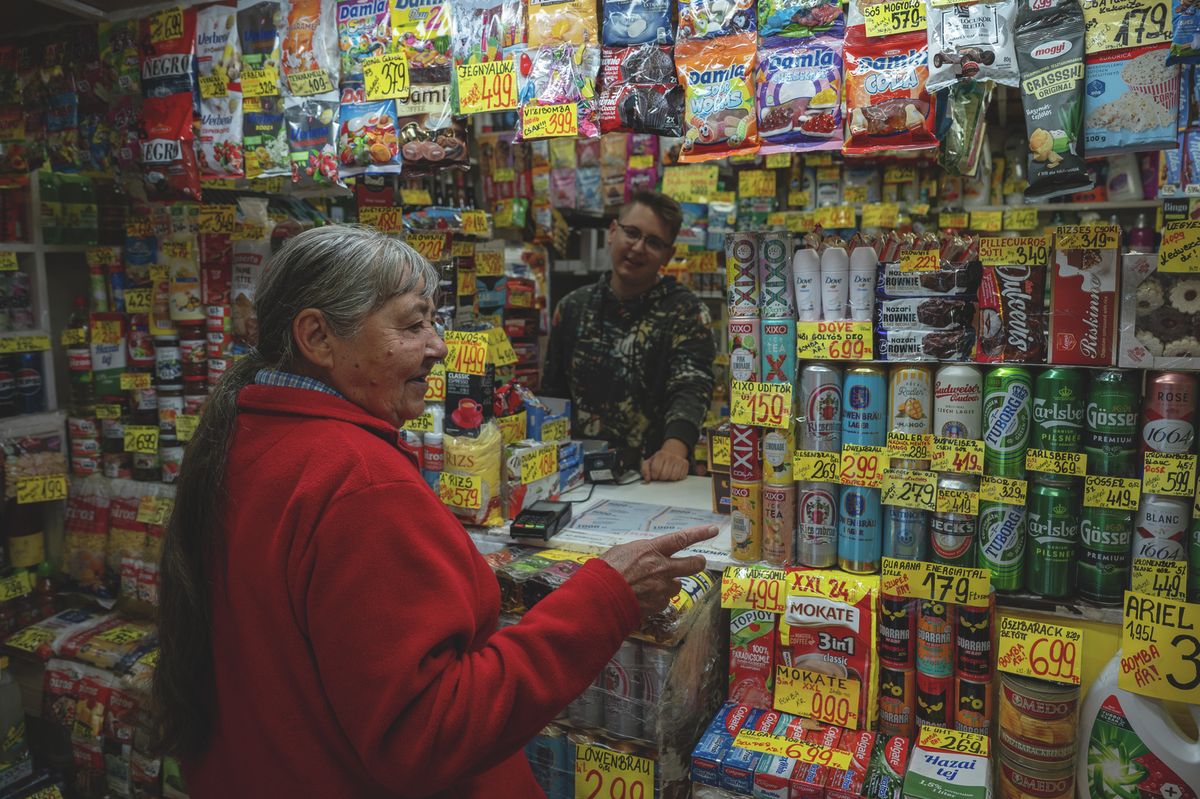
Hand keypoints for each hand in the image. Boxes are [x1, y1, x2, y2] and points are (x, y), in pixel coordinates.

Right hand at [601, 525, 717, 617]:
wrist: (600, 598)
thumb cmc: (605, 572)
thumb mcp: (621, 552)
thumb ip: (639, 552)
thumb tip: (644, 555)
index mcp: (652, 550)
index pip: (681, 539)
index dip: (699, 534)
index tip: (713, 530)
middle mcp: (662, 568)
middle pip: (693, 564)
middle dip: (698, 562)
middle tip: (698, 561)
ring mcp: (662, 588)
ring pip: (677, 585)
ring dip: (669, 584)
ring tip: (651, 586)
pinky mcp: (659, 605)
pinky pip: (664, 600)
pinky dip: (657, 599)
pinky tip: (643, 598)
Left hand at [640, 439, 689, 482]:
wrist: (672, 451)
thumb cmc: (660, 459)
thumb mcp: (649, 462)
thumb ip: (645, 470)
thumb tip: (647, 479)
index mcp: (660, 455)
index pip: (656, 470)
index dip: (654, 476)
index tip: (654, 476)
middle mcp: (671, 456)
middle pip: (664, 475)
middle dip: (661, 478)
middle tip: (661, 475)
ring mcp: (679, 460)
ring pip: (673, 477)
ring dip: (669, 478)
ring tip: (667, 474)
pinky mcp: (685, 464)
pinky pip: (681, 476)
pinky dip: (676, 478)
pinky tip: (673, 473)